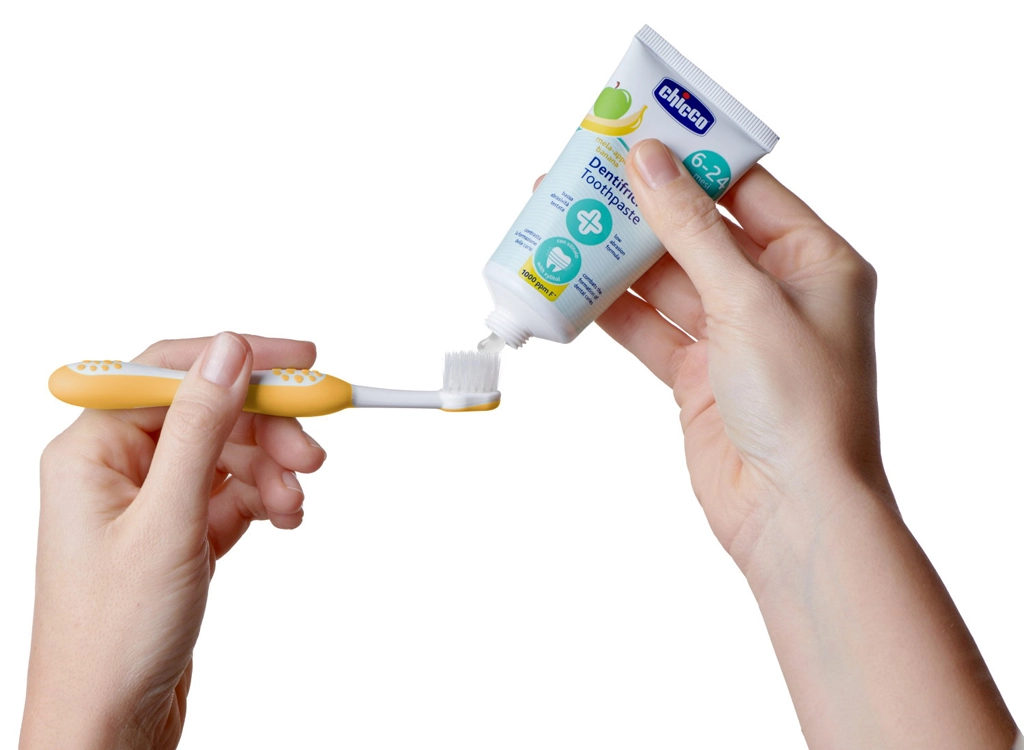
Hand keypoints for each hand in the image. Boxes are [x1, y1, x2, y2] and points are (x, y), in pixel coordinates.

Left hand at [21, 333, 326, 748]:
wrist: (108, 725)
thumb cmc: (112, 637)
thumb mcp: (167, 521)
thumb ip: (200, 427)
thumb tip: (228, 349)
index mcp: (91, 450)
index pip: (173, 372)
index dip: (243, 360)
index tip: (304, 360)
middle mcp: (117, 468)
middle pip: (209, 413)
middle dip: (268, 428)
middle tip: (315, 452)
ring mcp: (148, 502)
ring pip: (227, 453)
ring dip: (272, 469)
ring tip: (297, 502)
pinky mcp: (176, 534)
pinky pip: (231, 493)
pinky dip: (265, 499)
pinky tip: (284, 518)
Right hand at [598, 141, 1016, 746]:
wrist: (791, 513)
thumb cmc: (803, 409)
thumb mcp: (747, 301)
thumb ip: (691, 230)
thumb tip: (648, 162)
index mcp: (814, 262)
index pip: (745, 189)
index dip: (689, 160)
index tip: (636, 134)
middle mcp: (775, 294)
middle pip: (694, 233)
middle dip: (637, 209)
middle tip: (581, 179)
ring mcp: (733, 336)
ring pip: (663, 281)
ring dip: (614, 259)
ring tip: (560, 226)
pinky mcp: (697, 375)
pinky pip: (647, 328)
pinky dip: (610, 311)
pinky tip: (571, 286)